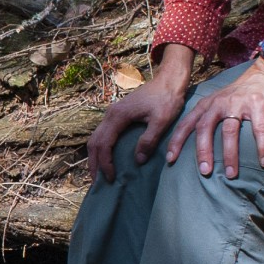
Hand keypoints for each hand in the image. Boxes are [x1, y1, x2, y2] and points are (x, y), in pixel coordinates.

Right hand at [87, 45, 195, 180]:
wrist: (168, 80)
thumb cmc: (167, 99)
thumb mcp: (161, 121)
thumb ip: (148, 140)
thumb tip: (137, 160)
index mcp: (118, 116)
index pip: (104, 144)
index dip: (105, 163)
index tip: (111, 178)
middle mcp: (110, 114)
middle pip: (94, 142)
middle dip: (94, 163)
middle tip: (98, 182)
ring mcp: (112, 113)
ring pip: (96, 138)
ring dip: (95, 156)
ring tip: (99, 173)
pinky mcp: (117, 114)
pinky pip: (103, 134)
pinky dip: (101, 149)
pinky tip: (107, 158)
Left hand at [165, 58, 263, 178]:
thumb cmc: (239, 96)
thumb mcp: (218, 103)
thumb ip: (207, 119)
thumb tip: (197, 148)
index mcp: (206, 105)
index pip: (187, 124)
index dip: (177, 141)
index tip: (170, 160)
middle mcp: (219, 103)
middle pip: (205, 128)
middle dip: (203, 151)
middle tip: (205, 171)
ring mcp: (238, 103)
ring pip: (230, 131)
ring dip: (230, 155)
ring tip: (231, 174)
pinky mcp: (258, 104)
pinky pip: (259, 129)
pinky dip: (262, 146)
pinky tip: (263, 161)